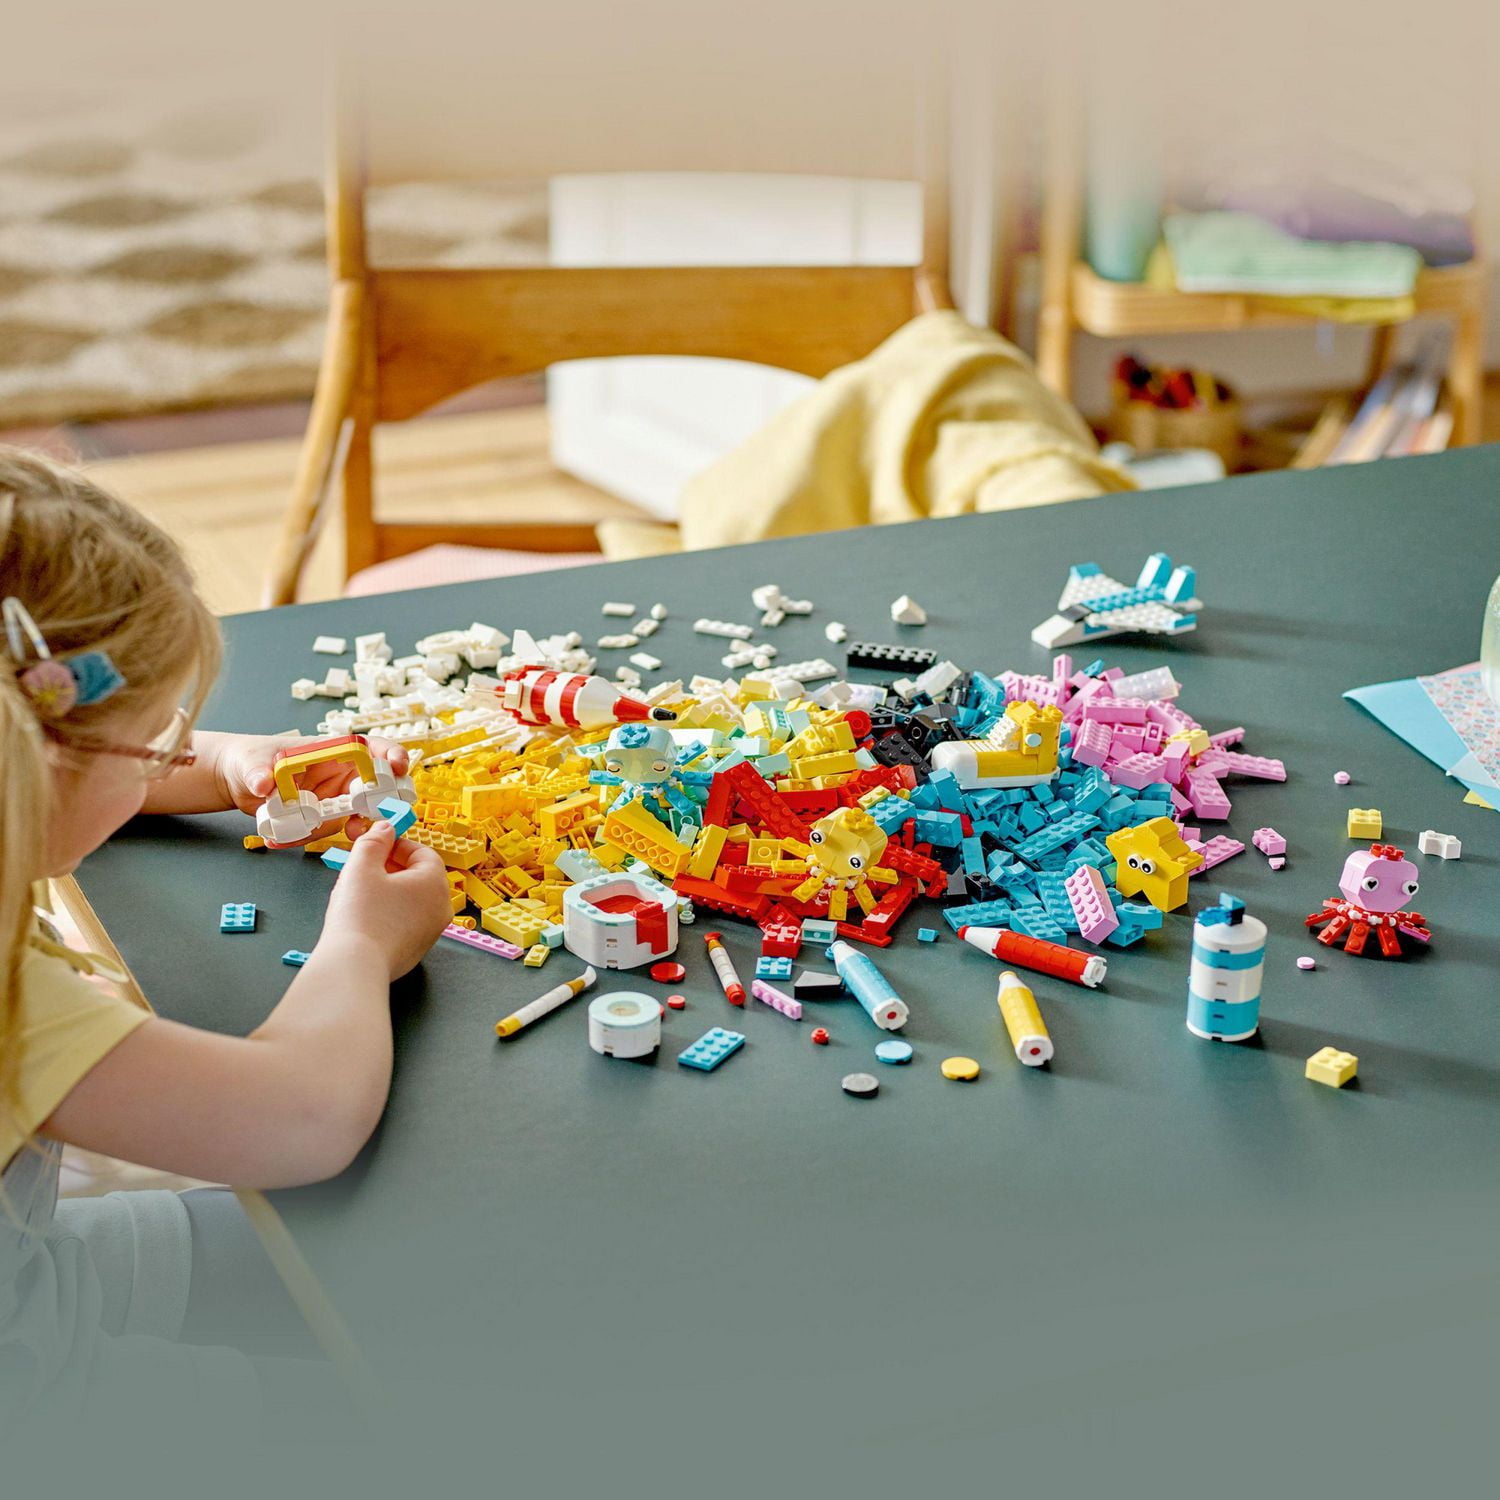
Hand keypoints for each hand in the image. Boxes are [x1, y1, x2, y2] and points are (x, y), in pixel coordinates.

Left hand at [212, 732, 409, 838]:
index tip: (397, 767)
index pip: (370, 749)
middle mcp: (338, 775)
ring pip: (352, 815)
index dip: (389, 755)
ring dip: (339, 828)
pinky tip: (282, 837)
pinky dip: (308, 838)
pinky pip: (326, 831)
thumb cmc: (249, 758)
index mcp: (330, 751)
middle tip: (362, 818)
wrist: (236, 781)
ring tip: (308, 832)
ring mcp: (332, 798)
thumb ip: (258, 771)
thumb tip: (263, 782)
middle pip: (373, 787)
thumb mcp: (251, 761)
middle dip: (376, 804)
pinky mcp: (321, 817)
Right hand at [320, 821, 451, 980]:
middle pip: (418, 876)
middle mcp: (440, 908)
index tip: (376, 844)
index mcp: (435, 883)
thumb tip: (384, 829)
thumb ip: (374, 841)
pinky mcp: (415, 950)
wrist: (354, 966)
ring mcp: (430, 932)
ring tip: (358, 892)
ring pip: (410, 900)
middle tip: (363, 866)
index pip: (422, 852)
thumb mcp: (362, 866)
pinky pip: (404, 922)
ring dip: (387, 890)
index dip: (396, 844)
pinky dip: (388, 913)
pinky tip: (363, 916)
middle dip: (389, 867)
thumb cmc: (361, 917)